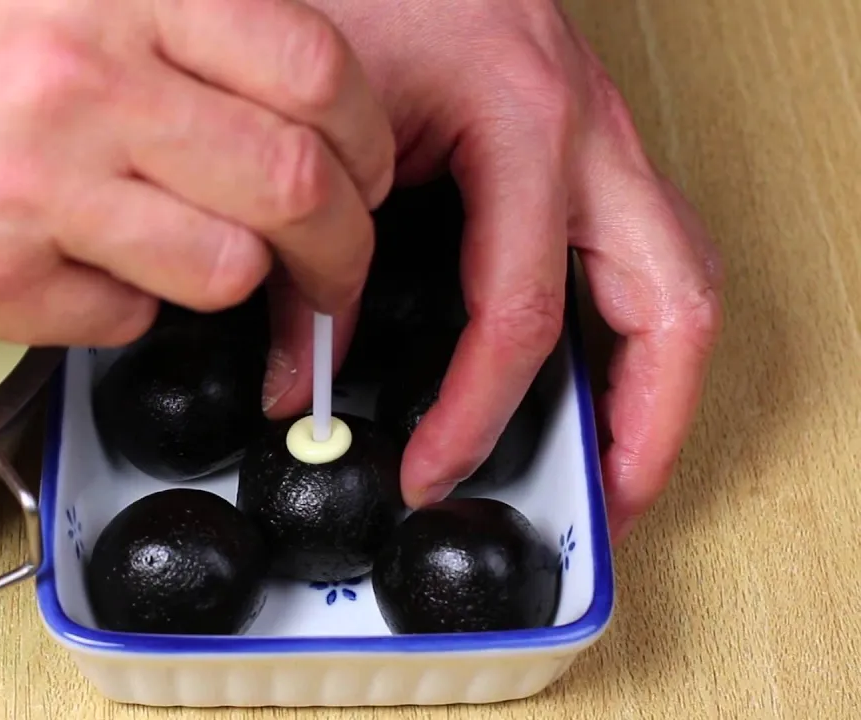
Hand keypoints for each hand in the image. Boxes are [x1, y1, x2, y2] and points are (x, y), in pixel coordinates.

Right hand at [0, 0, 393, 345]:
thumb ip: (152, 10)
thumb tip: (263, 64)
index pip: (310, 70)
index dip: (364, 132)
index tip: (366, 164)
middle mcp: (79, 86)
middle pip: (292, 186)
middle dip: (342, 240)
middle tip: (338, 255)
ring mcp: (31, 194)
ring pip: (221, 270)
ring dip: (238, 277)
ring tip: (208, 260)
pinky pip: (117, 319)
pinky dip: (129, 306)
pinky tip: (89, 271)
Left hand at [262, 0, 722, 542]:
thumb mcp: (324, 126)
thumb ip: (313, 258)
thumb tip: (304, 376)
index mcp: (523, 123)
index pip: (520, 314)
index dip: (476, 416)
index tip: (432, 469)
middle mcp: (588, 134)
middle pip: (672, 306)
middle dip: (646, 424)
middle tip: (604, 503)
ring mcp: (602, 139)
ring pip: (680, 282)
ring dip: (658, 383)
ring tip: (616, 460)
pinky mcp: (588, 149)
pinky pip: (644, 255)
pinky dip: (629, 329)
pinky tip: (587, 371)